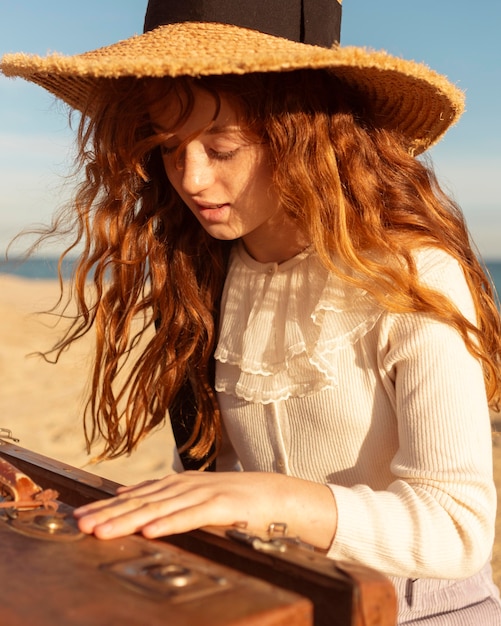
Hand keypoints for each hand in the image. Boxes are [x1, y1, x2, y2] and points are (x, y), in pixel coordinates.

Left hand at [73, 471, 336, 548]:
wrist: (281, 496)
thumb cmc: (239, 503)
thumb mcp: (200, 501)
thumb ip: (172, 502)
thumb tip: (138, 507)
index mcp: (180, 484)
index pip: (137, 495)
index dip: (108, 506)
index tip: (81, 517)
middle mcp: (188, 485)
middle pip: (142, 500)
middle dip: (109, 513)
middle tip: (81, 525)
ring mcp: (205, 492)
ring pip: (160, 507)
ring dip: (130, 519)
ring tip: (103, 531)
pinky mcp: (223, 505)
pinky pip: (192, 516)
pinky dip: (169, 522)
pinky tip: (149, 531)